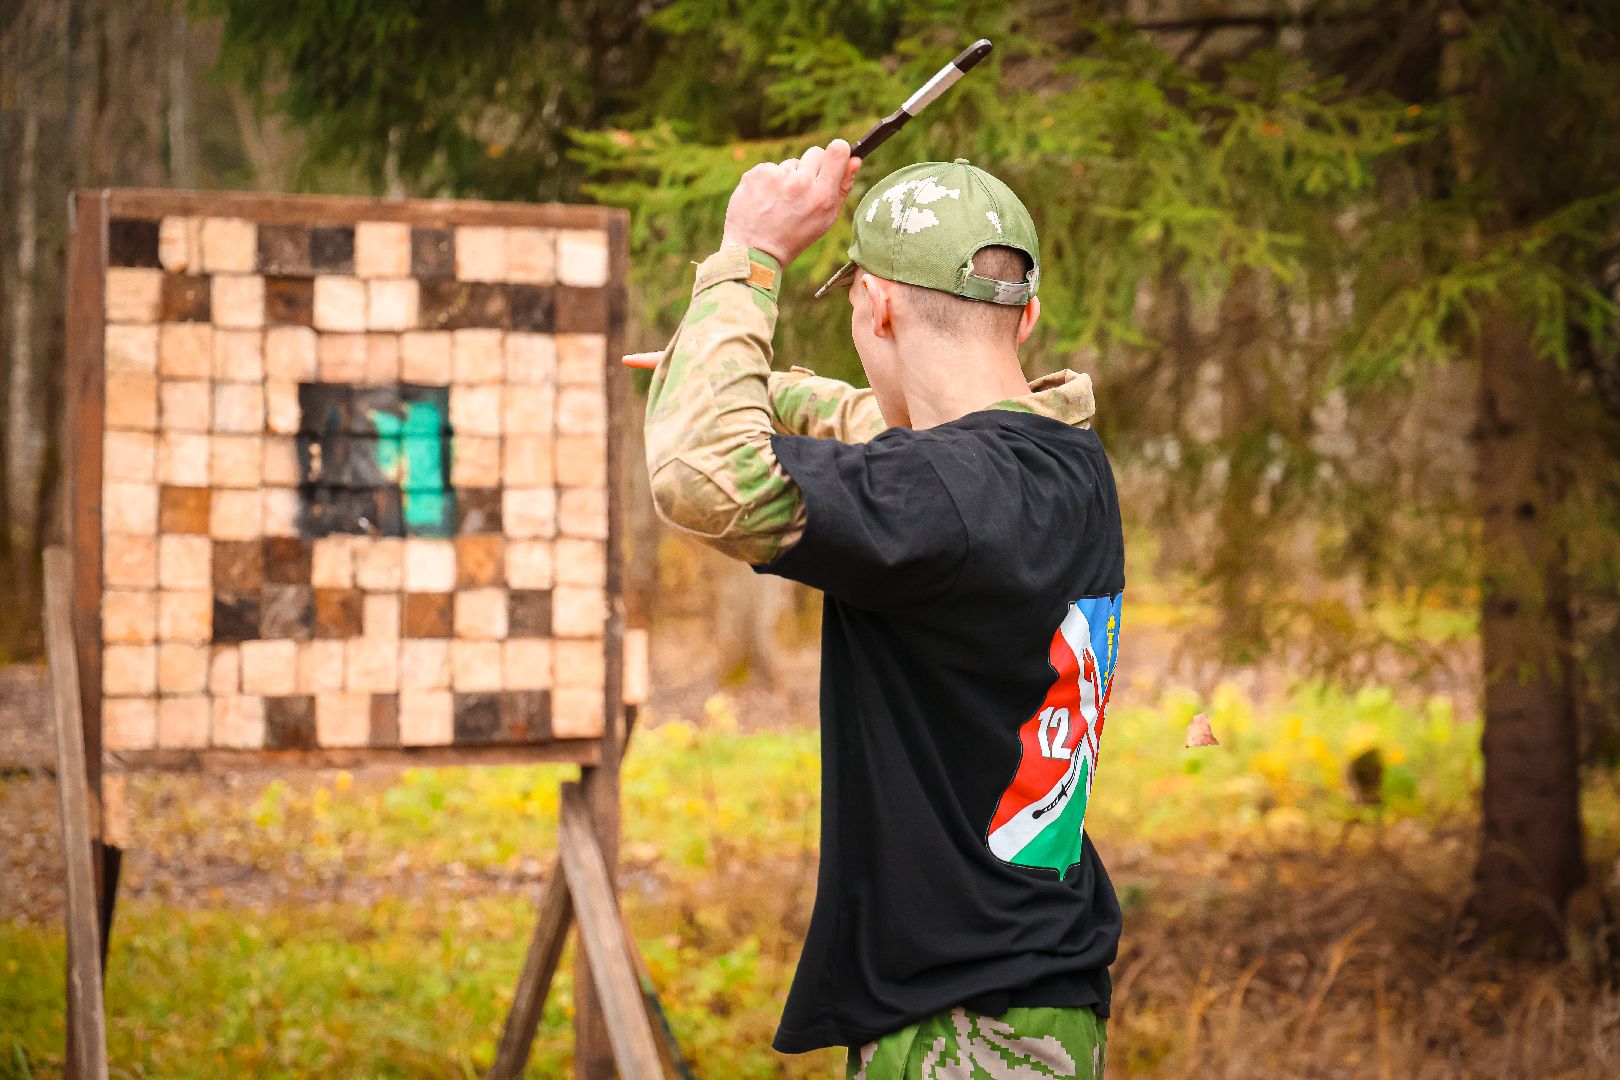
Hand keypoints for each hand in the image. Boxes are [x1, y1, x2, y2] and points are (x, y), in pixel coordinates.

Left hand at [721, 139, 861, 265]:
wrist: (754, 251)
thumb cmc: (795, 237)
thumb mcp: (825, 220)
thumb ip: (842, 188)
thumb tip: (855, 159)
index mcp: (822, 196)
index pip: (837, 151)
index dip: (838, 151)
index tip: (835, 156)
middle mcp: (801, 183)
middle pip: (815, 152)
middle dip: (812, 167)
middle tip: (802, 191)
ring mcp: (777, 176)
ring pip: (791, 163)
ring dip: (789, 177)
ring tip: (780, 202)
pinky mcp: (757, 173)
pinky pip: (771, 168)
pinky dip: (769, 181)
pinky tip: (766, 200)